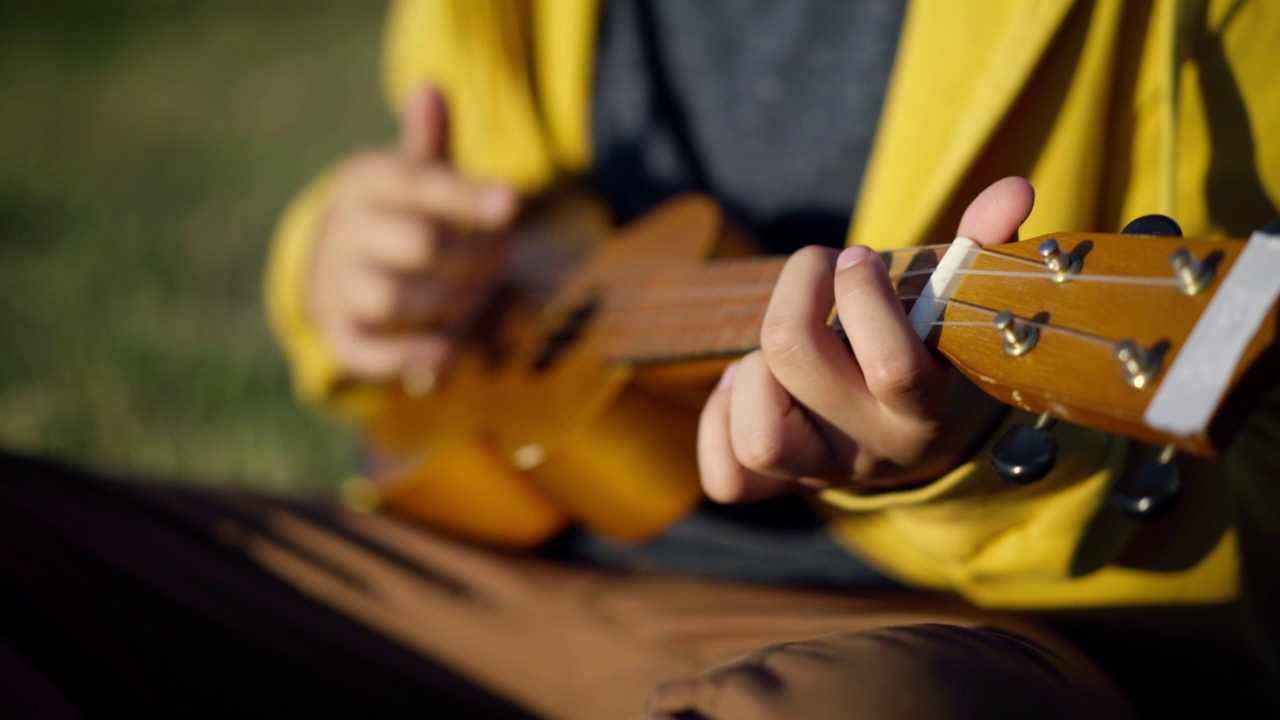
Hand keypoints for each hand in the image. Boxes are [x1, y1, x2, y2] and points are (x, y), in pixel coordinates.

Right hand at [309, 84, 517, 390]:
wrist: (333, 270)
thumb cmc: (397, 215)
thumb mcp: (411, 175)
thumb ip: (430, 144)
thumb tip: (429, 89)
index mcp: (366, 183)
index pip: (419, 185)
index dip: (467, 196)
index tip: (513, 205)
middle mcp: (344, 233)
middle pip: (419, 244)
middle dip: (473, 255)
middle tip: (502, 258)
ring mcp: (337, 287)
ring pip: (394, 299)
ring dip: (449, 301)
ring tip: (476, 294)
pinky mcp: (341, 338)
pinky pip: (371, 354)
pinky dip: (413, 358)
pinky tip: (455, 353)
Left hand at [697, 177, 1035, 500]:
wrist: (925, 442)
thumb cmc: (932, 352)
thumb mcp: (959, 308)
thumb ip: (980, 251)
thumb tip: (1013, 190)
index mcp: (924, 408)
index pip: (892, 364)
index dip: (863, 297)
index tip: (860, 257)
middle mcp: (871, 449)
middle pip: (797, 363)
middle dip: (796, 294)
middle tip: (820, 272)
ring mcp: (820, 473)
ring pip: (760, 438)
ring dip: (754, 372)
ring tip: (782, 347)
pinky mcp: (777, 486)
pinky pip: (727, 477)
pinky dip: (719, 421)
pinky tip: (748, 383)